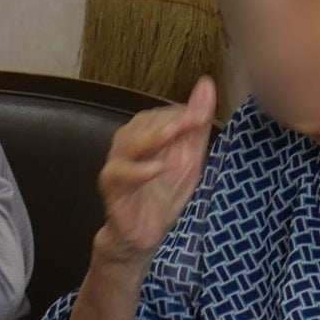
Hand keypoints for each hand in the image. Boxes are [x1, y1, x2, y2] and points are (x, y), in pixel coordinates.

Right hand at [93, 81, 221, 268]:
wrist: (144, 235)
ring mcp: (118, 165)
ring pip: (128, 143)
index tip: (202, 115)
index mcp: (146, 134)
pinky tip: (156, 168)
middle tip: (193, 120)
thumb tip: (207, 84)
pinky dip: (138, 171)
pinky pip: (119, 174)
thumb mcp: (190, 158)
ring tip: (174, 133)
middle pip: (144, 123)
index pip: (163, 114)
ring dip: (152, 137)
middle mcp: (128, 144)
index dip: (183, 113)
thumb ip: (196, 125)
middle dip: (170, 121)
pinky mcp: (112, 189)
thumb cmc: (164, 195)